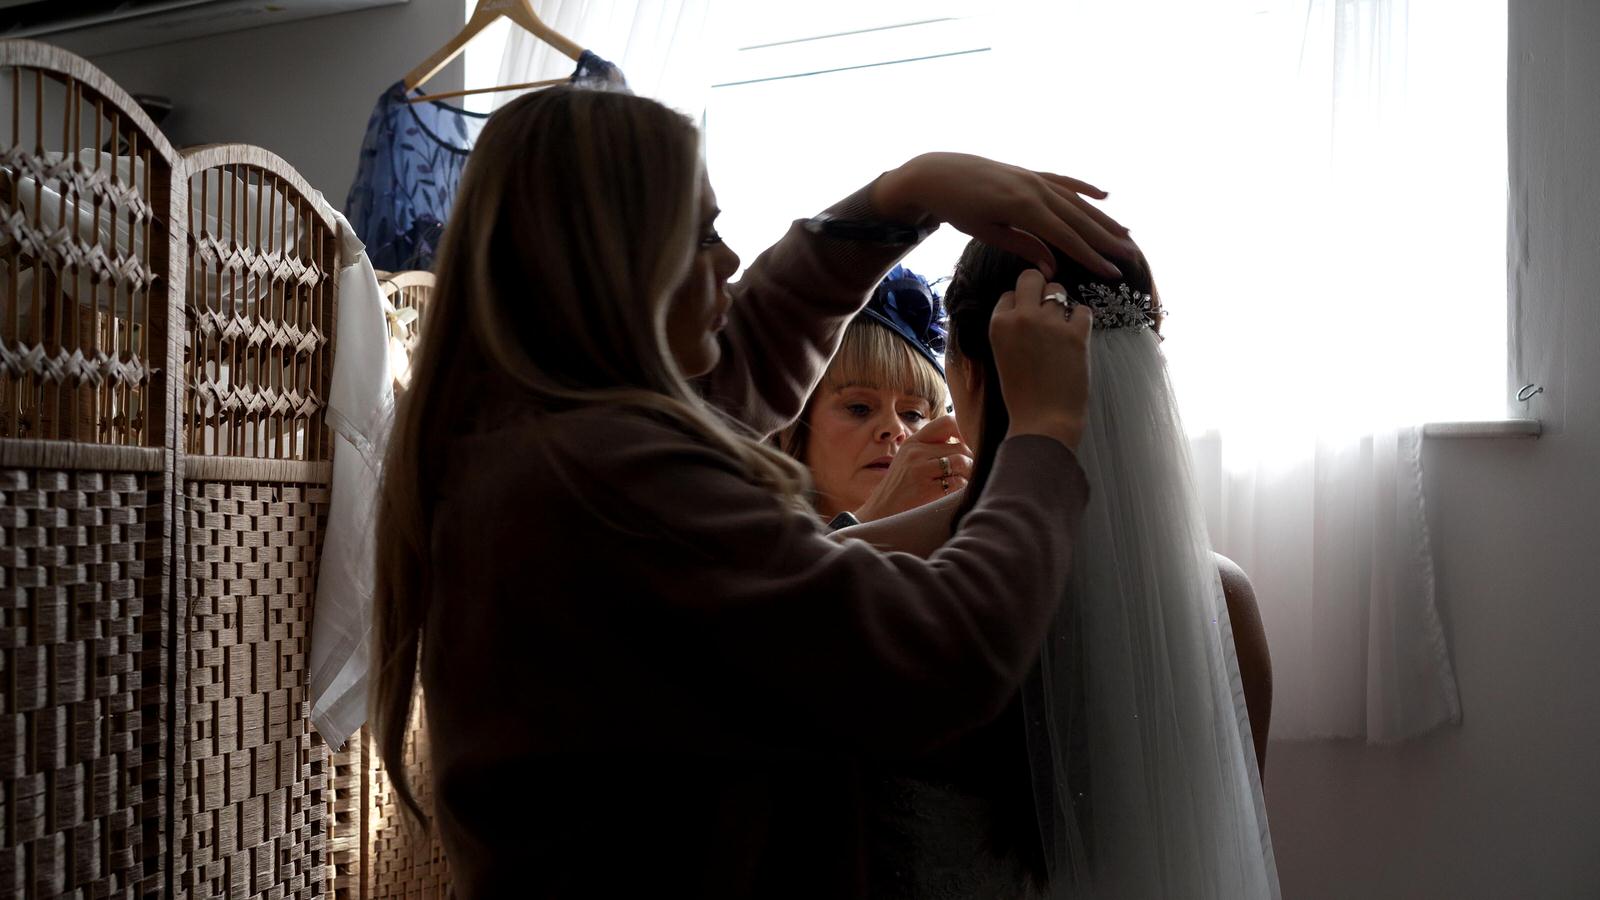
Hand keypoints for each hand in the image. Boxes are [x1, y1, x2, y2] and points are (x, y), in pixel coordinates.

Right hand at [854, 415, 974, 522]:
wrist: (880, 514)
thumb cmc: (899, 489)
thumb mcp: (908, 461)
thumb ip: (931, 449)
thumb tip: (967, 442)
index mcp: (913, 443)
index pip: (947, 423)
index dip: (965, 431)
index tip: (970, 445)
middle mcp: (915, 452)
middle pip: (960, 446)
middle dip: (971, 460)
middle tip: (970, 472)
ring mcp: (920, 470)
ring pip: (962, 462)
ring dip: (968, 474)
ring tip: (963, 483)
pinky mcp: (926, 489)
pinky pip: (958, 482)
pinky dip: (962, 489)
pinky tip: (953, 494)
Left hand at [871, 152, 1134, 279]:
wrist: (937, 173)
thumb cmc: (957, 208)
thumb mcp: (986, 231)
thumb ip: (1022, 246)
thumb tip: (1052, 270)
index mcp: (1023, 207)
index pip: (1066, 237)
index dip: (1091, 256)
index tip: (1111, 272)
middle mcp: (1035, 188)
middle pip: (1078, 218)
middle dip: (1105, 239)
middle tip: (1130, 256)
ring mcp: (1034, 177)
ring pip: (1076, 200)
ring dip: (1102, 217)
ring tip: (1125, 233)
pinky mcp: (1029, 172)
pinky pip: (1063, 181)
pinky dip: (1084, 188)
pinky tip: (1104, 195)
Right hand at [991, 269, 1092, 450]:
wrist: (1043, 423)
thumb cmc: (1022, 396)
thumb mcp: (1003, 356)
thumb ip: (1011, 329)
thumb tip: (1028, 308)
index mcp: (998, 324)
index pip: (1010, 294)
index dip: (1021, 305)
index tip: (1027, 322)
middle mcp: (1022, 318)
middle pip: (1031, 277)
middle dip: (1041, 289)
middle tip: (1048, 311)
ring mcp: (1049, 324)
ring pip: (1059, 290)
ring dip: (1062, 307)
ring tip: (1061, 331)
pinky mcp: (1076, 334)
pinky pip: (1083, 310)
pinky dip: (1082, 322)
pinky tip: (1076, 340)